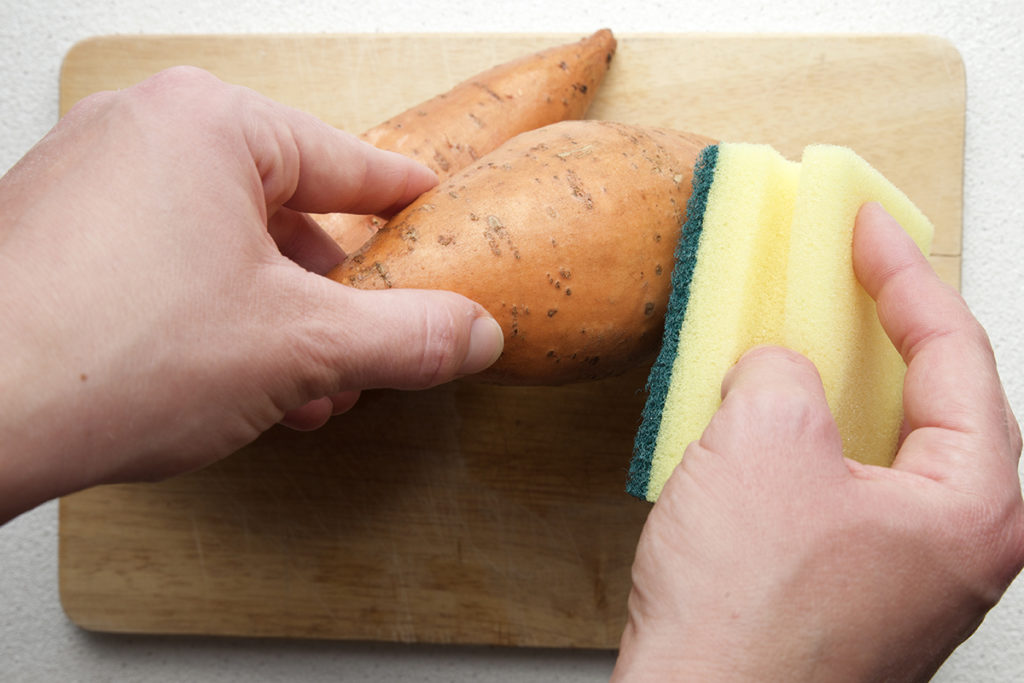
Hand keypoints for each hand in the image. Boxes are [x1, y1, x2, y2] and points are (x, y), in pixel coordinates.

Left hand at [0, 67, 503, 522]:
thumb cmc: (104, 355)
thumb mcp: (301, 347)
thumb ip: (405, 336)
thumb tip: (472, 331)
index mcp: (208, 124)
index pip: (345, 160)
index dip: (402, 199)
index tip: (432, 211)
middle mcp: (141, 132)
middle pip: (285, 210)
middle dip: (331, 294)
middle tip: (365, 339)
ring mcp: (90, 180)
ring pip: (225, 245)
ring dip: (276, 320)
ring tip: (304, 384)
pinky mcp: (59, 234)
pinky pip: (167, 263)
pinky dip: (214, 318)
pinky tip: (237, 382)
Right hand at [613, 203, 1023, 680]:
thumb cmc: (749, 624)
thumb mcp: (762, 443)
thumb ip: (779, 370)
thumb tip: (776, 366)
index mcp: (973, 508)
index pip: (958, 356)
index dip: (905, 276)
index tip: (868, 230)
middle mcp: (955, 547)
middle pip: (935, 403)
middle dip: (885, 330)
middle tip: (852, 275)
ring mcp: (903, 575)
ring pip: (881, 450)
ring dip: (837, 389)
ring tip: (802, 341)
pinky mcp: (848, 592)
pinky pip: (839, 491)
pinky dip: (807, 444)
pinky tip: (764, 428)